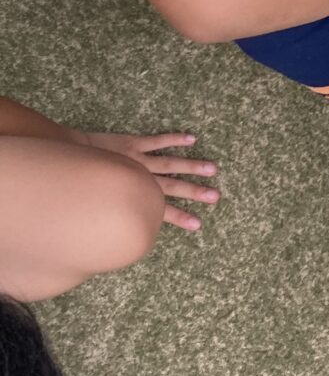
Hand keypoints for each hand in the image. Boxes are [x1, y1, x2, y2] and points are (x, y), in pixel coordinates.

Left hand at [78, 132, 218, 232]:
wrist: (66, 160)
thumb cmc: (79, 189)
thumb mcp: (97, 210)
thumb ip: (114, 218)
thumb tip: (123, 236)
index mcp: (133, 196)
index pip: (161, 211)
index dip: (180, 217)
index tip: (199, 225)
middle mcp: (139, 179)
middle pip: (172, 186)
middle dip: (194, 192)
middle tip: (215, 196)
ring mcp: (138, 160)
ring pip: (170, 163)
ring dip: (191, 166)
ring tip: (212, 168)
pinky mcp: (132, 143)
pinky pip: (156, 141)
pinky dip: (174, 139)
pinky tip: (191, 138)